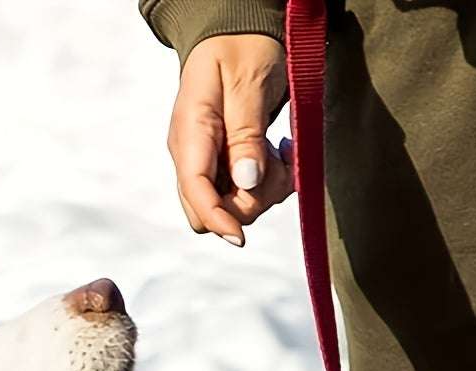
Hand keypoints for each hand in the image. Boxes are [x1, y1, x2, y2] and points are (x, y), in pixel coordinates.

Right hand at [168, 35, 292, 246]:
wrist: (236, 28)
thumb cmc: (242, 45)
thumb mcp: (249, 81)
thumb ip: (246, 133)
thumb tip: (247, 182)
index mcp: (191, 133)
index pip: (195, 192)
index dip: (218, 220)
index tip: (241, 237)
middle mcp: (190, 154)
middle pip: (209, 212)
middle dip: (249, 204)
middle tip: (281, 166)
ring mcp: (205, 161)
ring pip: (230, 207)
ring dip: (266, 191)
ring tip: (284, 151)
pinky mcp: (222, 164)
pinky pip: (242, 194)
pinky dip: (268, 183)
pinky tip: (279, 153)